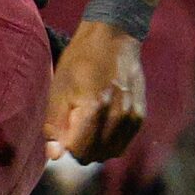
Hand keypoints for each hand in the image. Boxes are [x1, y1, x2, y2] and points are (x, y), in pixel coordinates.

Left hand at [45, 21, 145, 162]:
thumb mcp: (59, 89)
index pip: (78, 150)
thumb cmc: (80, 61)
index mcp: (94, 108)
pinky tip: (103, 122)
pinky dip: (110, 141)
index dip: (66, 144)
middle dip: (80, 147)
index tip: (63, 129)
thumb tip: (55, 156)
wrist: (114, 39)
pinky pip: (122, 144)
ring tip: (89, 122)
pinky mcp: (140, 117)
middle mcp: (117, 116)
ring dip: (95, 146)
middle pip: (93, 155)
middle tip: (74, 124)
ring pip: (109, 153)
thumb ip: (55, 124)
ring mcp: (132, 117)